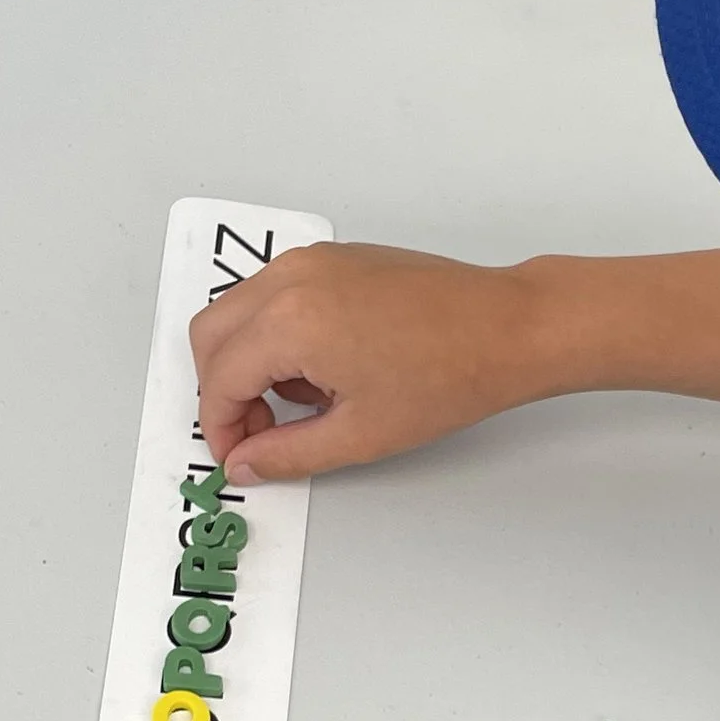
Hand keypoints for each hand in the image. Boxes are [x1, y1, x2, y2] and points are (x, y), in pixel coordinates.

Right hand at [192, 240, 557, 482]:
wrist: (508, 329)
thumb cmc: (452, 373)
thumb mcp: (361, 434)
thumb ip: (288, 453)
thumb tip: (246, 463)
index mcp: (291, 322)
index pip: (219, 379)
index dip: (221, 427)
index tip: (238, 454)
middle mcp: (292, 279)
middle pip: (210, 335)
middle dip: (223, 391)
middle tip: (260, 432)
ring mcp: (312, 261)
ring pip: (238, 311)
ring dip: (248, 361)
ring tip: (306, 402)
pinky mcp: (333, 258)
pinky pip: (273, 293)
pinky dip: (275, 333)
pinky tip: (324, 369)